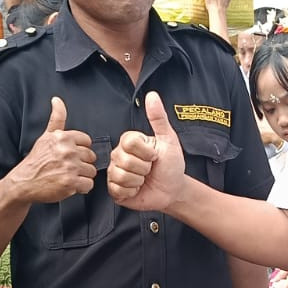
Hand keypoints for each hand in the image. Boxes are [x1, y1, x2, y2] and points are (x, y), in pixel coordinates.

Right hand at [5, 96, 95, 203]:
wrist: (24, 182)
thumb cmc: (36, 160)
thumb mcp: (46, 136)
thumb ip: (57, 118)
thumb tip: (57, 99)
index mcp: (63, 137)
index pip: (87, 142)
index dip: (80, 150)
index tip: (70, 155)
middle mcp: (67, 150)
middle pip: (91, 157)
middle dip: (82, 163)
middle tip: (68, 167)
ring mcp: (70, 167)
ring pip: (91, 171)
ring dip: (82, 176)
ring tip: (68, 176)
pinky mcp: (71, 183)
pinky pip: (88, 184)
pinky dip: (82, 187)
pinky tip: (70, 185)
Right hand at [108, 92, 187, 210]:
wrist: (172, 190)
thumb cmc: (171, 165)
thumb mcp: (169, 140)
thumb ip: (159, 118)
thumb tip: (152, 95)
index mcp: (129, 141)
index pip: (129, 142)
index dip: (146, 152)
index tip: (154, 156)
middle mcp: (118, 155)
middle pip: (125, 160)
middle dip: (143, 168)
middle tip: (149, 170)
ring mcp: (115, 172)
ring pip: (121, 176)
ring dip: (138, 181)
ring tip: (143, 180)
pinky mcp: (114, 189)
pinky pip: (118, 189)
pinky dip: (132, 191)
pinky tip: (137, 189)